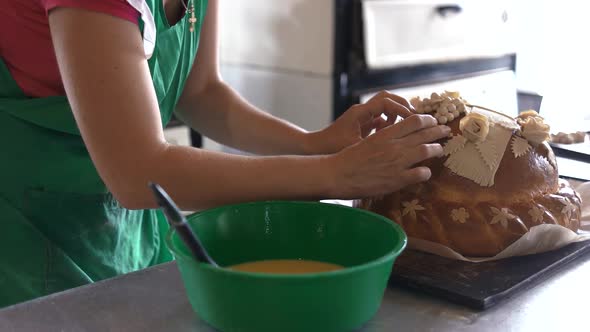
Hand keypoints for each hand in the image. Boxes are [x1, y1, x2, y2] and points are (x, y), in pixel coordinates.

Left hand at [306, 91, 413, 154]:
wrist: (314, 148)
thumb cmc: (332, 148)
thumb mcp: (355, 146)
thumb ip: (375, 142)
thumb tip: (397, 140)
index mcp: (360, 112)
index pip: (386, 102)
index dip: (401, 109)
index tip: (413, 120)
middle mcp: (361, 111)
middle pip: (388, 98)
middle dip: (403, 106)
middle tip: (416, 118)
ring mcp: (361, 116)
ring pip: (384, 107)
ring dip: (397, 114)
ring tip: (408, 126)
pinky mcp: (361, 124)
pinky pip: (380, 117)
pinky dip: (389, 122)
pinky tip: (393, 135)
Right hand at [326, 114, 449, 198]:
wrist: (338, 174)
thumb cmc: (348, 157)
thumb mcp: (367, 140)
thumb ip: (383, 135)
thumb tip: (392, 130)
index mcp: (386, 134)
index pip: (414, 121)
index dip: (427, 120)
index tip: (432, 122)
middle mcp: (394, 146)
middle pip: (424, 134)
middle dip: (438, 131)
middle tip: (446, 131)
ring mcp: (397, 163)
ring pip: (427, 151)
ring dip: (436, 149)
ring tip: (440, 149)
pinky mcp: (397, 180)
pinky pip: (421, 174)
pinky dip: (426, 172)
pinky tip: (425, 172)